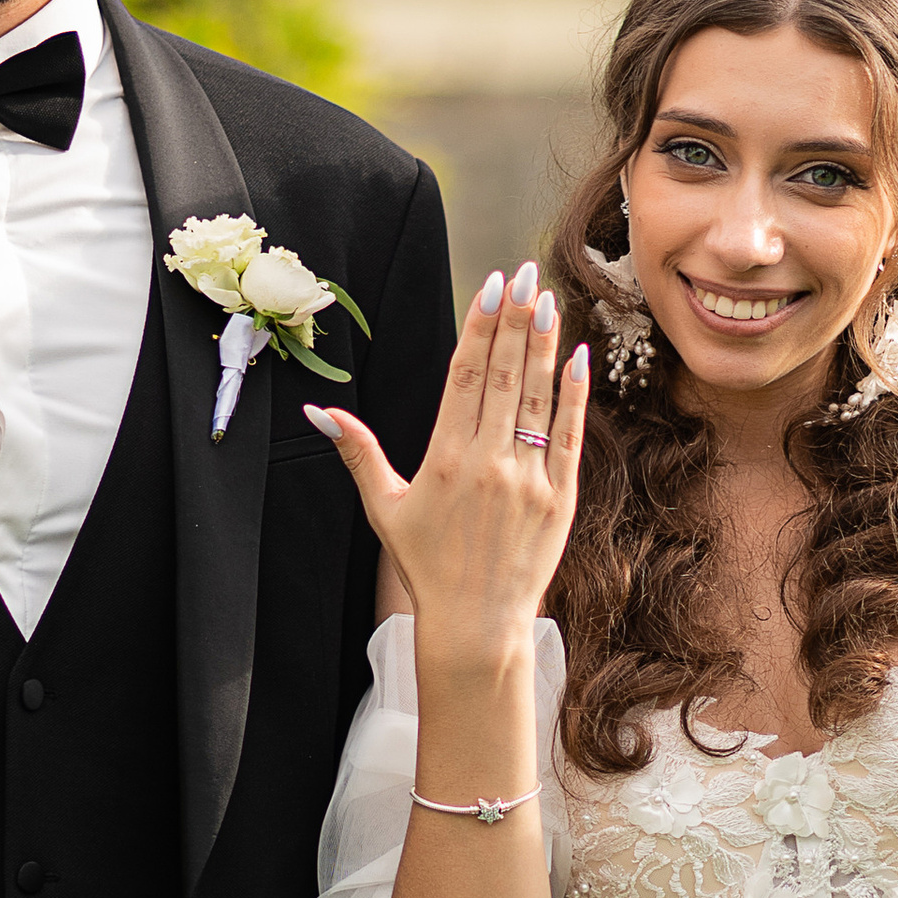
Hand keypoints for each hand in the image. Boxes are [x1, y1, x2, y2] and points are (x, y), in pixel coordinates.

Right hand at [307, 264, 586, 676]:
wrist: (477, 624)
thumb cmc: (427, 567)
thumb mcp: (385, 509)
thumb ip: (358, 454)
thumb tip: (319, 412)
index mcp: (444, 459)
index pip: (464, 376)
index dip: (479, 327)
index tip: (491, 285)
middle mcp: (488, 462)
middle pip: (504, 376)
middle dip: (515, 319)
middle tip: (525, 273)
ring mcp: (528, 478)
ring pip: (538, 398)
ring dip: (544, 345)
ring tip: (548, 300)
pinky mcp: (560, 497)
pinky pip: (569, 435)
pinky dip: (574, 395)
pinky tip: (578, 358)